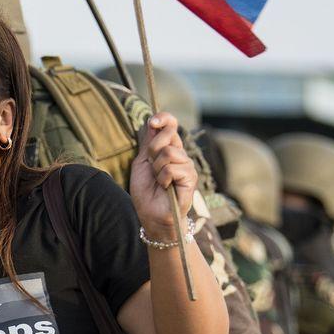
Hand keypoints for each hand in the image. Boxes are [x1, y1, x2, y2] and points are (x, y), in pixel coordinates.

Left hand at [129, 113, 196, 236]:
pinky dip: (162, 178)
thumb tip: (151, 121)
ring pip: (169, 152)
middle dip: (152, 150)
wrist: (151, 214)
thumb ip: (148, 143)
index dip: (164, 118)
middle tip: (151, 167)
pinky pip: (172, 168)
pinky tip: (165, 187)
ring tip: (158, 180)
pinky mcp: (191, 178)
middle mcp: (181, 154)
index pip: (171, 125)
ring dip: (156, 168)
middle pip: (168, 136)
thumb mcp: (142, 163)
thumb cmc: (146, 190)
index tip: (152, 121)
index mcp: (170, 148)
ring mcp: (187, 166)